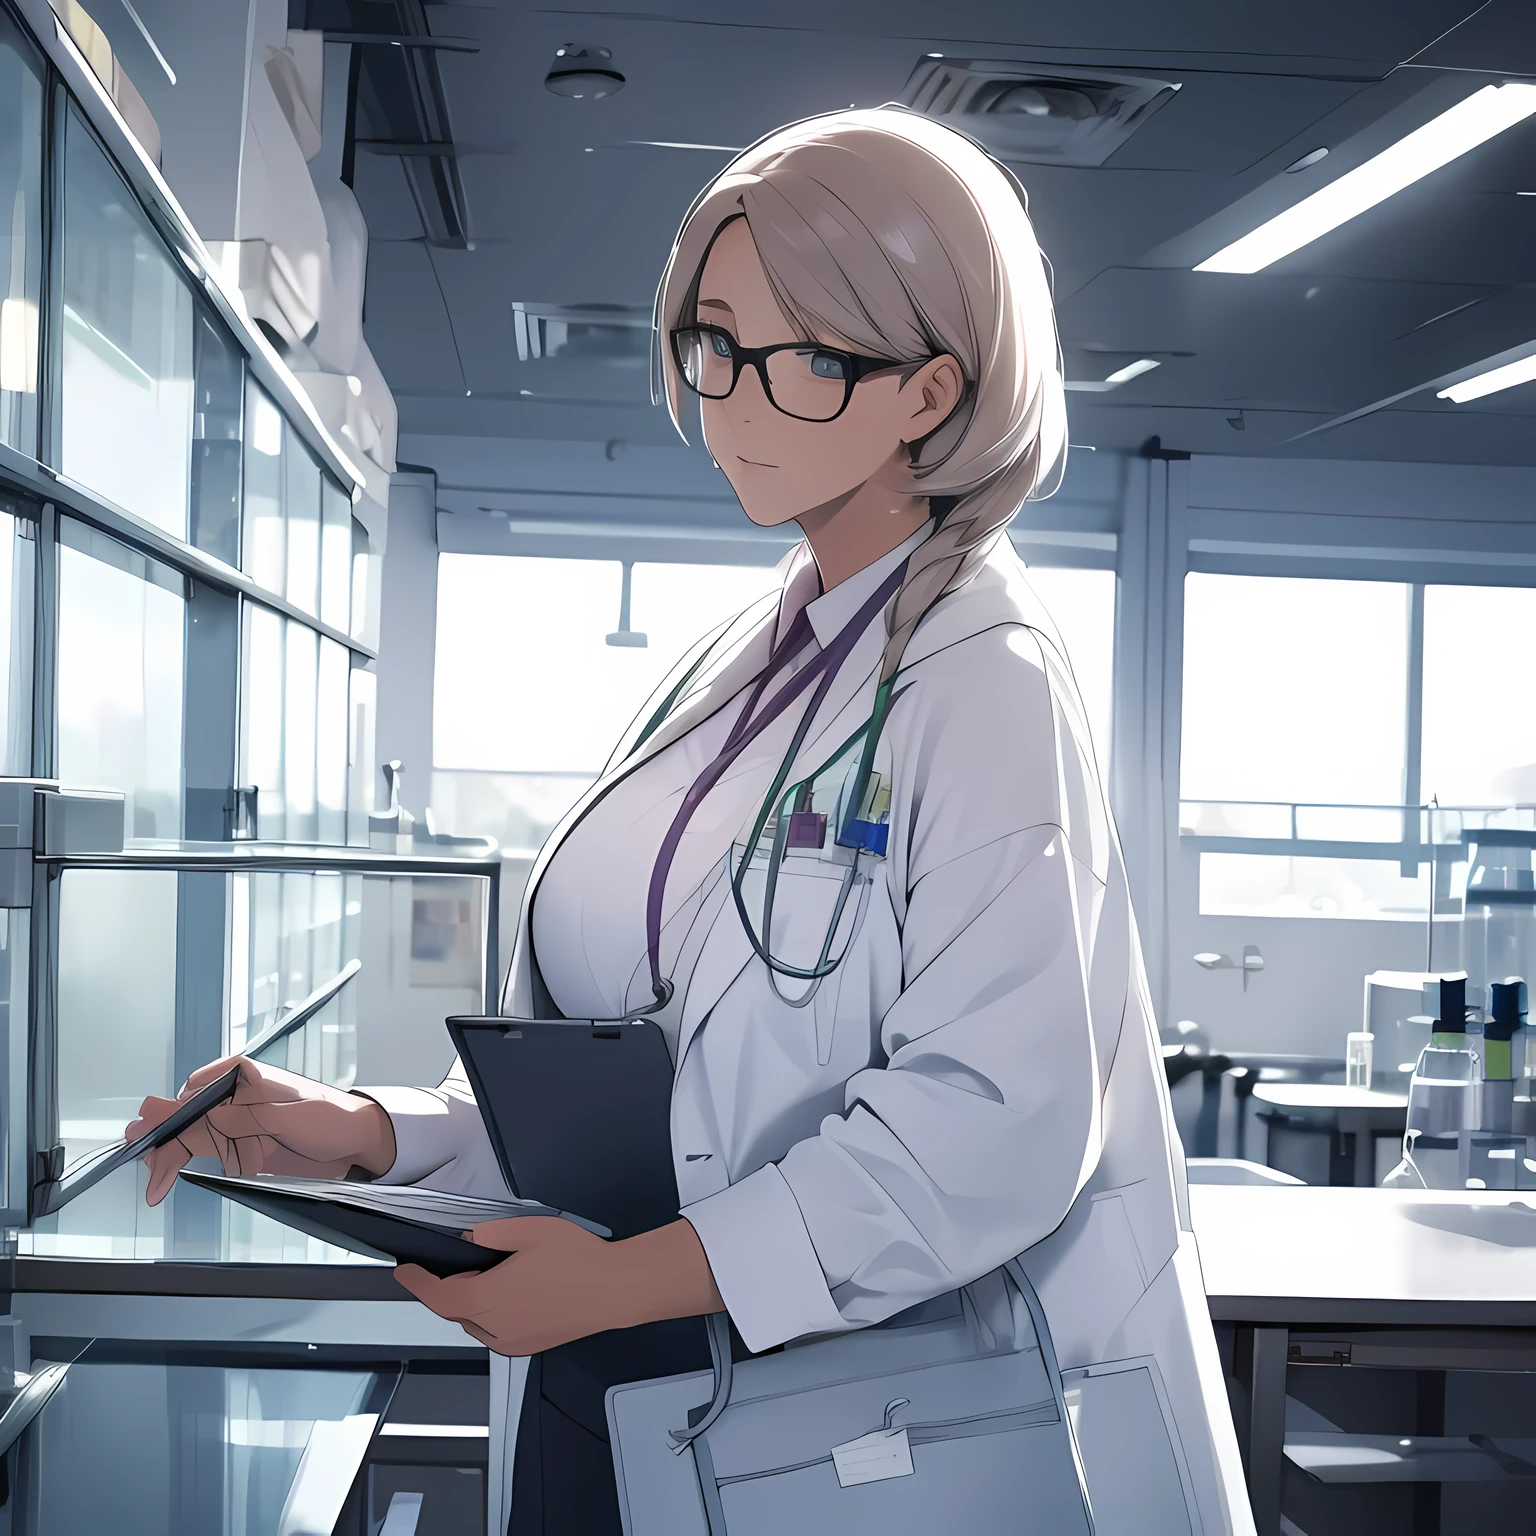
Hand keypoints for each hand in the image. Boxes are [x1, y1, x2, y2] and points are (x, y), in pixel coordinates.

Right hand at [128, 1056, 397, 1204]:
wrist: (358, 1143)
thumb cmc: (330, 1118)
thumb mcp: (283, 1117)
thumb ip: (236, 1116)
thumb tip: (194, 1109)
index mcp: (241, 1075)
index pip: (192, 1093)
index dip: (168, 1116)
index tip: (148, 1136)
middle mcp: (232, 1096)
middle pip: (183, 1117)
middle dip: (160, 1141)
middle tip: (143, 1166)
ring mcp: (234, 1122)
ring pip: (187, 1137)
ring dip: (165, 1158)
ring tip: (151, 1183)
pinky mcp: (239, 1145)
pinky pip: (201, 1152)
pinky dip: (181, 1165)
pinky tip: (165, 1180)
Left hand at [395, 1217, 725, 1355]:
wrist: (615, 1289)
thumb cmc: (575, 1258)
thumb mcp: (529, 1230)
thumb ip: (490, 1232)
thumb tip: (468, 1238)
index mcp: (487, 1301)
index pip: (437, 1297)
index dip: (416, 1282)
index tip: (404, 1270)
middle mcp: (494, 1329)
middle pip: (456, 1311)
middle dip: (452, 1288)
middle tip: (464, 1262)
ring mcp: (512, 1342)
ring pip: (476, 1323)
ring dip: (473, 1303)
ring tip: (491, 1275)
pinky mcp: (530, 1346)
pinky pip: (496, 1332)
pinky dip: (492, 1315)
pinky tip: (513, 1293)